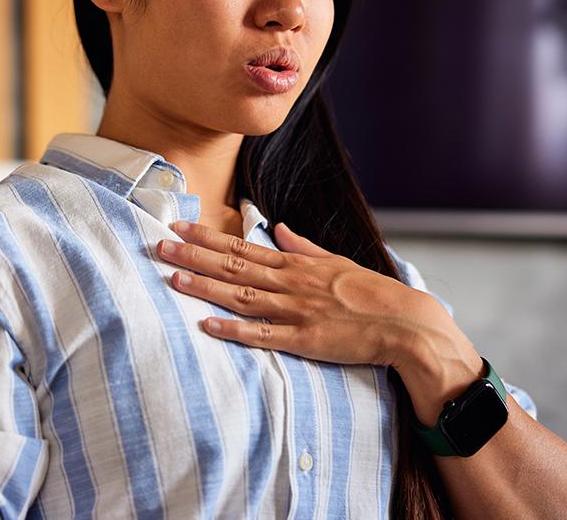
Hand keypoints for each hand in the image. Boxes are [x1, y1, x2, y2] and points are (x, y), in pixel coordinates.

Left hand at [157, 219, 431, 369]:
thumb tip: (281, 229)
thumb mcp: (336, 260)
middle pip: (233, 267)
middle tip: (160, 246)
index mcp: (296, 264)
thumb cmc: (372, 292)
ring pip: (240, 296)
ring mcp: (295, 311)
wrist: (405, 323)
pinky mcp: (303, 340)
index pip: (242, 247)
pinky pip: (262, 336)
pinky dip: (234, 330)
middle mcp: (289, 283)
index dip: (208, 238)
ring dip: (205, 287)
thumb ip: (304, 246)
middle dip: (194, 256)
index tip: (180, 227)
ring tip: (172, 279)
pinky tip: (207, 325)